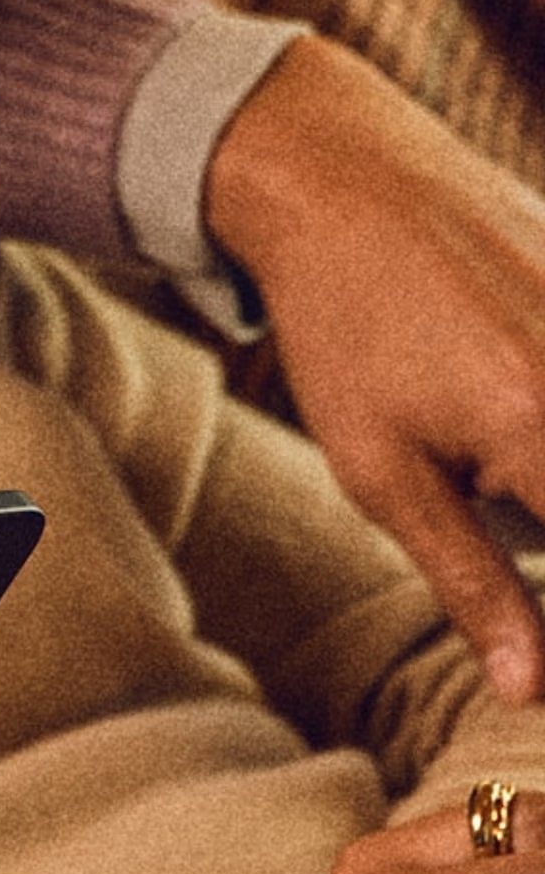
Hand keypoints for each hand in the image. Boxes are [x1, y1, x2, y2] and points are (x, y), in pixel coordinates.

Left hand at [206, 35, 544, 704]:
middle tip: (492, 510)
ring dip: (539, 490)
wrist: (349, 186)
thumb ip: (471, 583)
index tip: (536, 653)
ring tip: (492, 476)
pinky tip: (506, 414)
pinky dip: (541, 419)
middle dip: (539, 529)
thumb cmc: (347, 333)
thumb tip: (530, 687)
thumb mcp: (382, 472)